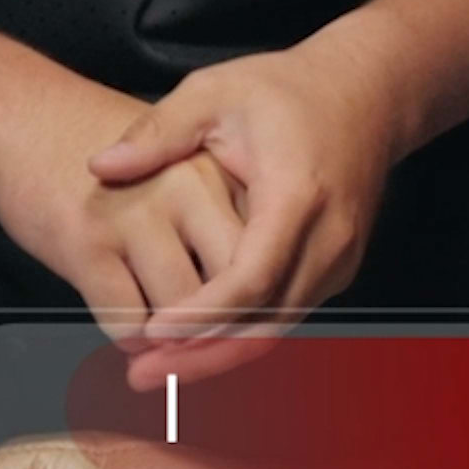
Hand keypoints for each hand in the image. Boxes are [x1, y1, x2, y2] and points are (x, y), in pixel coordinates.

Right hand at [0, 76, 250, 353]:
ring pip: (181, 312)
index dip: (255, 299)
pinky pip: (126, 319)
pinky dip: (129, 336)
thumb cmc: (107, 153)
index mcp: (217, 172)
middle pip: (229, 288)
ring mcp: (136, 216)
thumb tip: (255, 296)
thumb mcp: (176, 163)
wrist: (24, 115)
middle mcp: (186, 190)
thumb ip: (217, 217)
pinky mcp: (88, 243)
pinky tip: (124, 319)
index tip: (243, 326)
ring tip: (160, 334)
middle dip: (218, 329)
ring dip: (171, 339)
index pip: (260, 252)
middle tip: (202, 346)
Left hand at [87, 40, 403, 389]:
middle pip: (267, 321)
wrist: (369, 91)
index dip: (203, 314)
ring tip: (159, 373)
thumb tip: (100, 167)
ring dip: (221, 355)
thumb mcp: (215, 91)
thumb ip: (159, 131)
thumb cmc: (288, 90)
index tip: (153, 333)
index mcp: (297, 193)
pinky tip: (198, 347)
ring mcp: (340, 258)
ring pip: (279, 328)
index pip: (251, 276)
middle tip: (142, 378)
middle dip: (204, 357)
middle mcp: (329, 237)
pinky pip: (288, 315)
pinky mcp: (338, 269)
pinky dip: (244, 337)